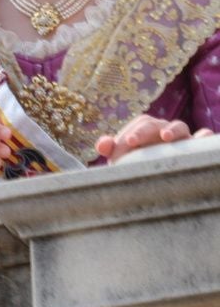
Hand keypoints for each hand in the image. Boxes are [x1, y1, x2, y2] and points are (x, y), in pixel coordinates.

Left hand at [95, 116, 211, 162]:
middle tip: (132, 141)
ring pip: (180, 127)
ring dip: (172, 129)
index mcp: (147, 130)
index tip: (125, 142)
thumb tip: (102, 145)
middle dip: (143, 130)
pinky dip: (204, 136)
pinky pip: (204, 139)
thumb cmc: (136, 167)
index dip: (132, 130)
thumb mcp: (122, 159)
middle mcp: (164, 132)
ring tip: (165, 136)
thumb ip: (111, 149)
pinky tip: (202, 138)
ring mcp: (182, 140)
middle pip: (156, 124)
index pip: (141, 123)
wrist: (155, 183)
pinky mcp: (196, 149)